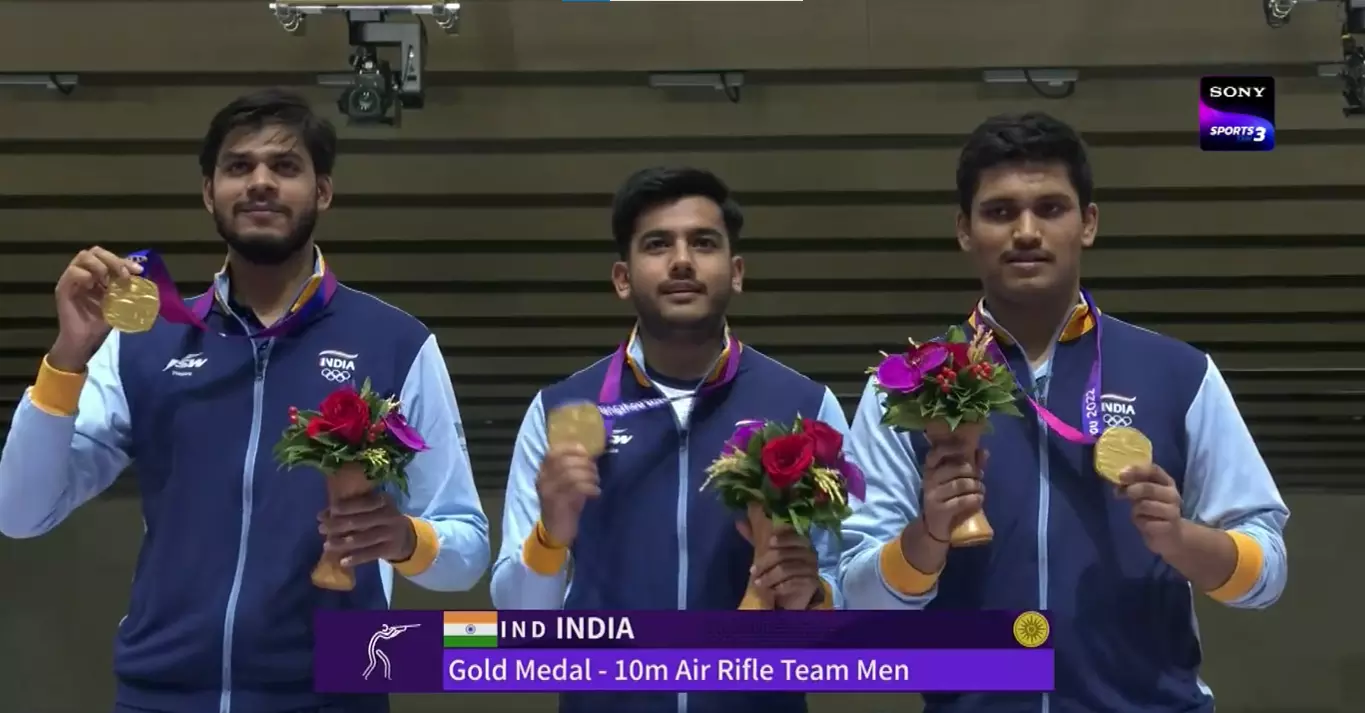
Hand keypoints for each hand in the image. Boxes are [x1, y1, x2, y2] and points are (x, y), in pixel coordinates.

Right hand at [50, 246, 143, 371]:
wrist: (86, 339)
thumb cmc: (100, 321)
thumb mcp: (119, 302)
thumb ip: (126, 289)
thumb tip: (145, 280)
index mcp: (97, 274)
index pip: (108, 257)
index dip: (124, 260)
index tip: (138, 271)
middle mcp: (84, 272)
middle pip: (95, 252)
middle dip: (113, 260)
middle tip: (124, 275)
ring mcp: (72, 279)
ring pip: (83, 257)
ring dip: (100, 266)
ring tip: (108, 282)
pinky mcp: (63, 288)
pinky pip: (72, 272)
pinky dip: (85, 276)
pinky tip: (94, 286)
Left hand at [317, 491, 415, 566]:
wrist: (406, 537)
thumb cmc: (381, 519)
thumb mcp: (373, 510)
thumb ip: (351, 510)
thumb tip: (323, 515)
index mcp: (384, 501)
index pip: (364, 503)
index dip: (346, 507)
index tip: (329, 511)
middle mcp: (389, 516)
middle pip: (361, 521)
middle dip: (338, 524)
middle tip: (321, 528)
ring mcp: (391, 533)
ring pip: (364, 539)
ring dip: (343, 542)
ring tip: (326, 545)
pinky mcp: (390, 549)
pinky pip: (370, 554)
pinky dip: (355, 558)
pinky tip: (342, 561)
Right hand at [536, 444, 600, 546]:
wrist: (556, 530)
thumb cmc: (565, 503)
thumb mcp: (567, 484)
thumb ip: (573, 469)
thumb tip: (591, 454)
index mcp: (543, 472)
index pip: (552, 452)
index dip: (570, 448)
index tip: (585, 451)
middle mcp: (543, 479)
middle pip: (563, 462)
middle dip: (584, 463)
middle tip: (595, 470)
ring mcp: (548, 491)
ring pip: (569, 474)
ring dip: (588, 475)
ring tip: (596, 481)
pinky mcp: (557, 503)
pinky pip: (575, 489)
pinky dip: (589, 488)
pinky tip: (596, 493)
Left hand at [738, 522, 821, 609]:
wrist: (796, 593)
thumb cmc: (781, 568)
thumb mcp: (766, 551)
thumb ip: (755, 537)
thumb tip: (738, 522)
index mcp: (800, 542)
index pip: (793, 535)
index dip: (782, 538)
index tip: (769, 542)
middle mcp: (808, 553)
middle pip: (783, 554)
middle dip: (765, 563)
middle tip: (752, 571)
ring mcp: (811, 568)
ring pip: (786, 569)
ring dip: (769, 577)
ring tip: (757, 583)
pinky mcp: (811, 582)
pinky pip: (793, 582)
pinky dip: (780, 587)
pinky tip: (772, 590)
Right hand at [919, 443, 989, 542]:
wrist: (936, 525)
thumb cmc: (948, 497)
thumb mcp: (957, 479)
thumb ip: (971, 464)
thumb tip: (984, 450)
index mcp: (931, 469)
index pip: (936, 453)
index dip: (951, 448)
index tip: (966, 448)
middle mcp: (929, 480)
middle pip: (956, 469)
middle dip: (974, 472)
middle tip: (980, 477)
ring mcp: (933, 495)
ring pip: (961, 484)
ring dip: (977, 486)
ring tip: (981, 489)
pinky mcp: (939, 510)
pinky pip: (962, 501)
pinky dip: (975, 499)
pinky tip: (979, 499)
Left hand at [1119, 464, 1183, 555]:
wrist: (1171, 536)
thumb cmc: (1154, 511)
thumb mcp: (1144, 495)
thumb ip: (1133, 486)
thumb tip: (1118, 482)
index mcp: (1167, 482)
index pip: (1153, 470)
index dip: (1137, 470)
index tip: (1121, 474)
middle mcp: (1172, 495)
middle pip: (1149, 488)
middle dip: (1132, 490)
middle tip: (1121, 493)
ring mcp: (1173, 512)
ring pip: (1144, 505)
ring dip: (1135, 510)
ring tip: (1138, 514)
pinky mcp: (1169, 527)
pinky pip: (1146, 523)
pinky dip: (1140, 523)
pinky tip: (1145, 525)